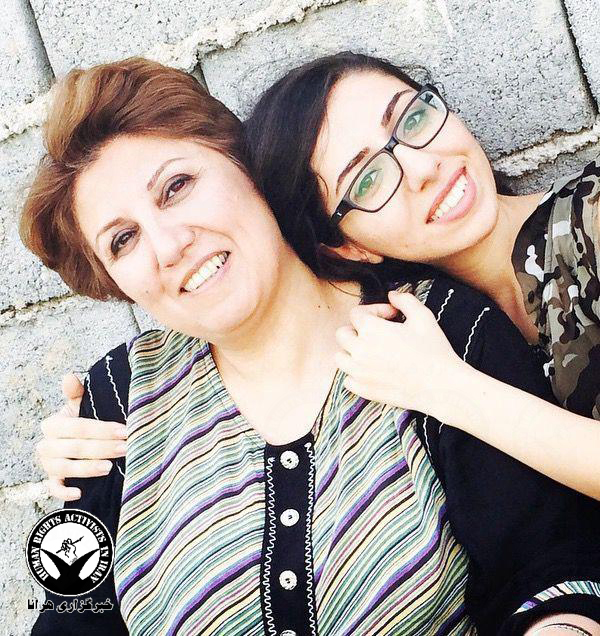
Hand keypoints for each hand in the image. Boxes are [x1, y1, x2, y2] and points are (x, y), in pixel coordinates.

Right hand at [36, 373, 126, 500]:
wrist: (78, 442)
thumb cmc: (83, 422)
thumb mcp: (81, 405)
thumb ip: (77, 392)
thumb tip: (69, 376)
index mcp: (53, 424)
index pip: (78, 427)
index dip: (101, 429)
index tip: (124, 430)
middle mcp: (47, 444)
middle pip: (75, 448)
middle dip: (103, 448)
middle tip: (126, 448)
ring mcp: (48, 464)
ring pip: (65, 468)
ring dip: (88, 468)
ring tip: (110, 466)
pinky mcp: (52, 480)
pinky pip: (53, 488)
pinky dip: (64, 492)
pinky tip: (80, 492)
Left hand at [335, 291, 467, 416]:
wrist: (441, 387)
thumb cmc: (434, 350)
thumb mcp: (423, 316)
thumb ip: (404, 300)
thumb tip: (392, 295)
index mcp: (370, 330)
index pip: (356, 313)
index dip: (373, 310)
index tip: (391, 317)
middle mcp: (359, 351)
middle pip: (343, 334)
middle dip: (358, 330)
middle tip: (378, 334)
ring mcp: (359, 372)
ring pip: (340, 357)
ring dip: (352, 351)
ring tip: (371, 351)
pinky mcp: (363, 390)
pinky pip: (347, 379)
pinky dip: (356, 373)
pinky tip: (373, 370)